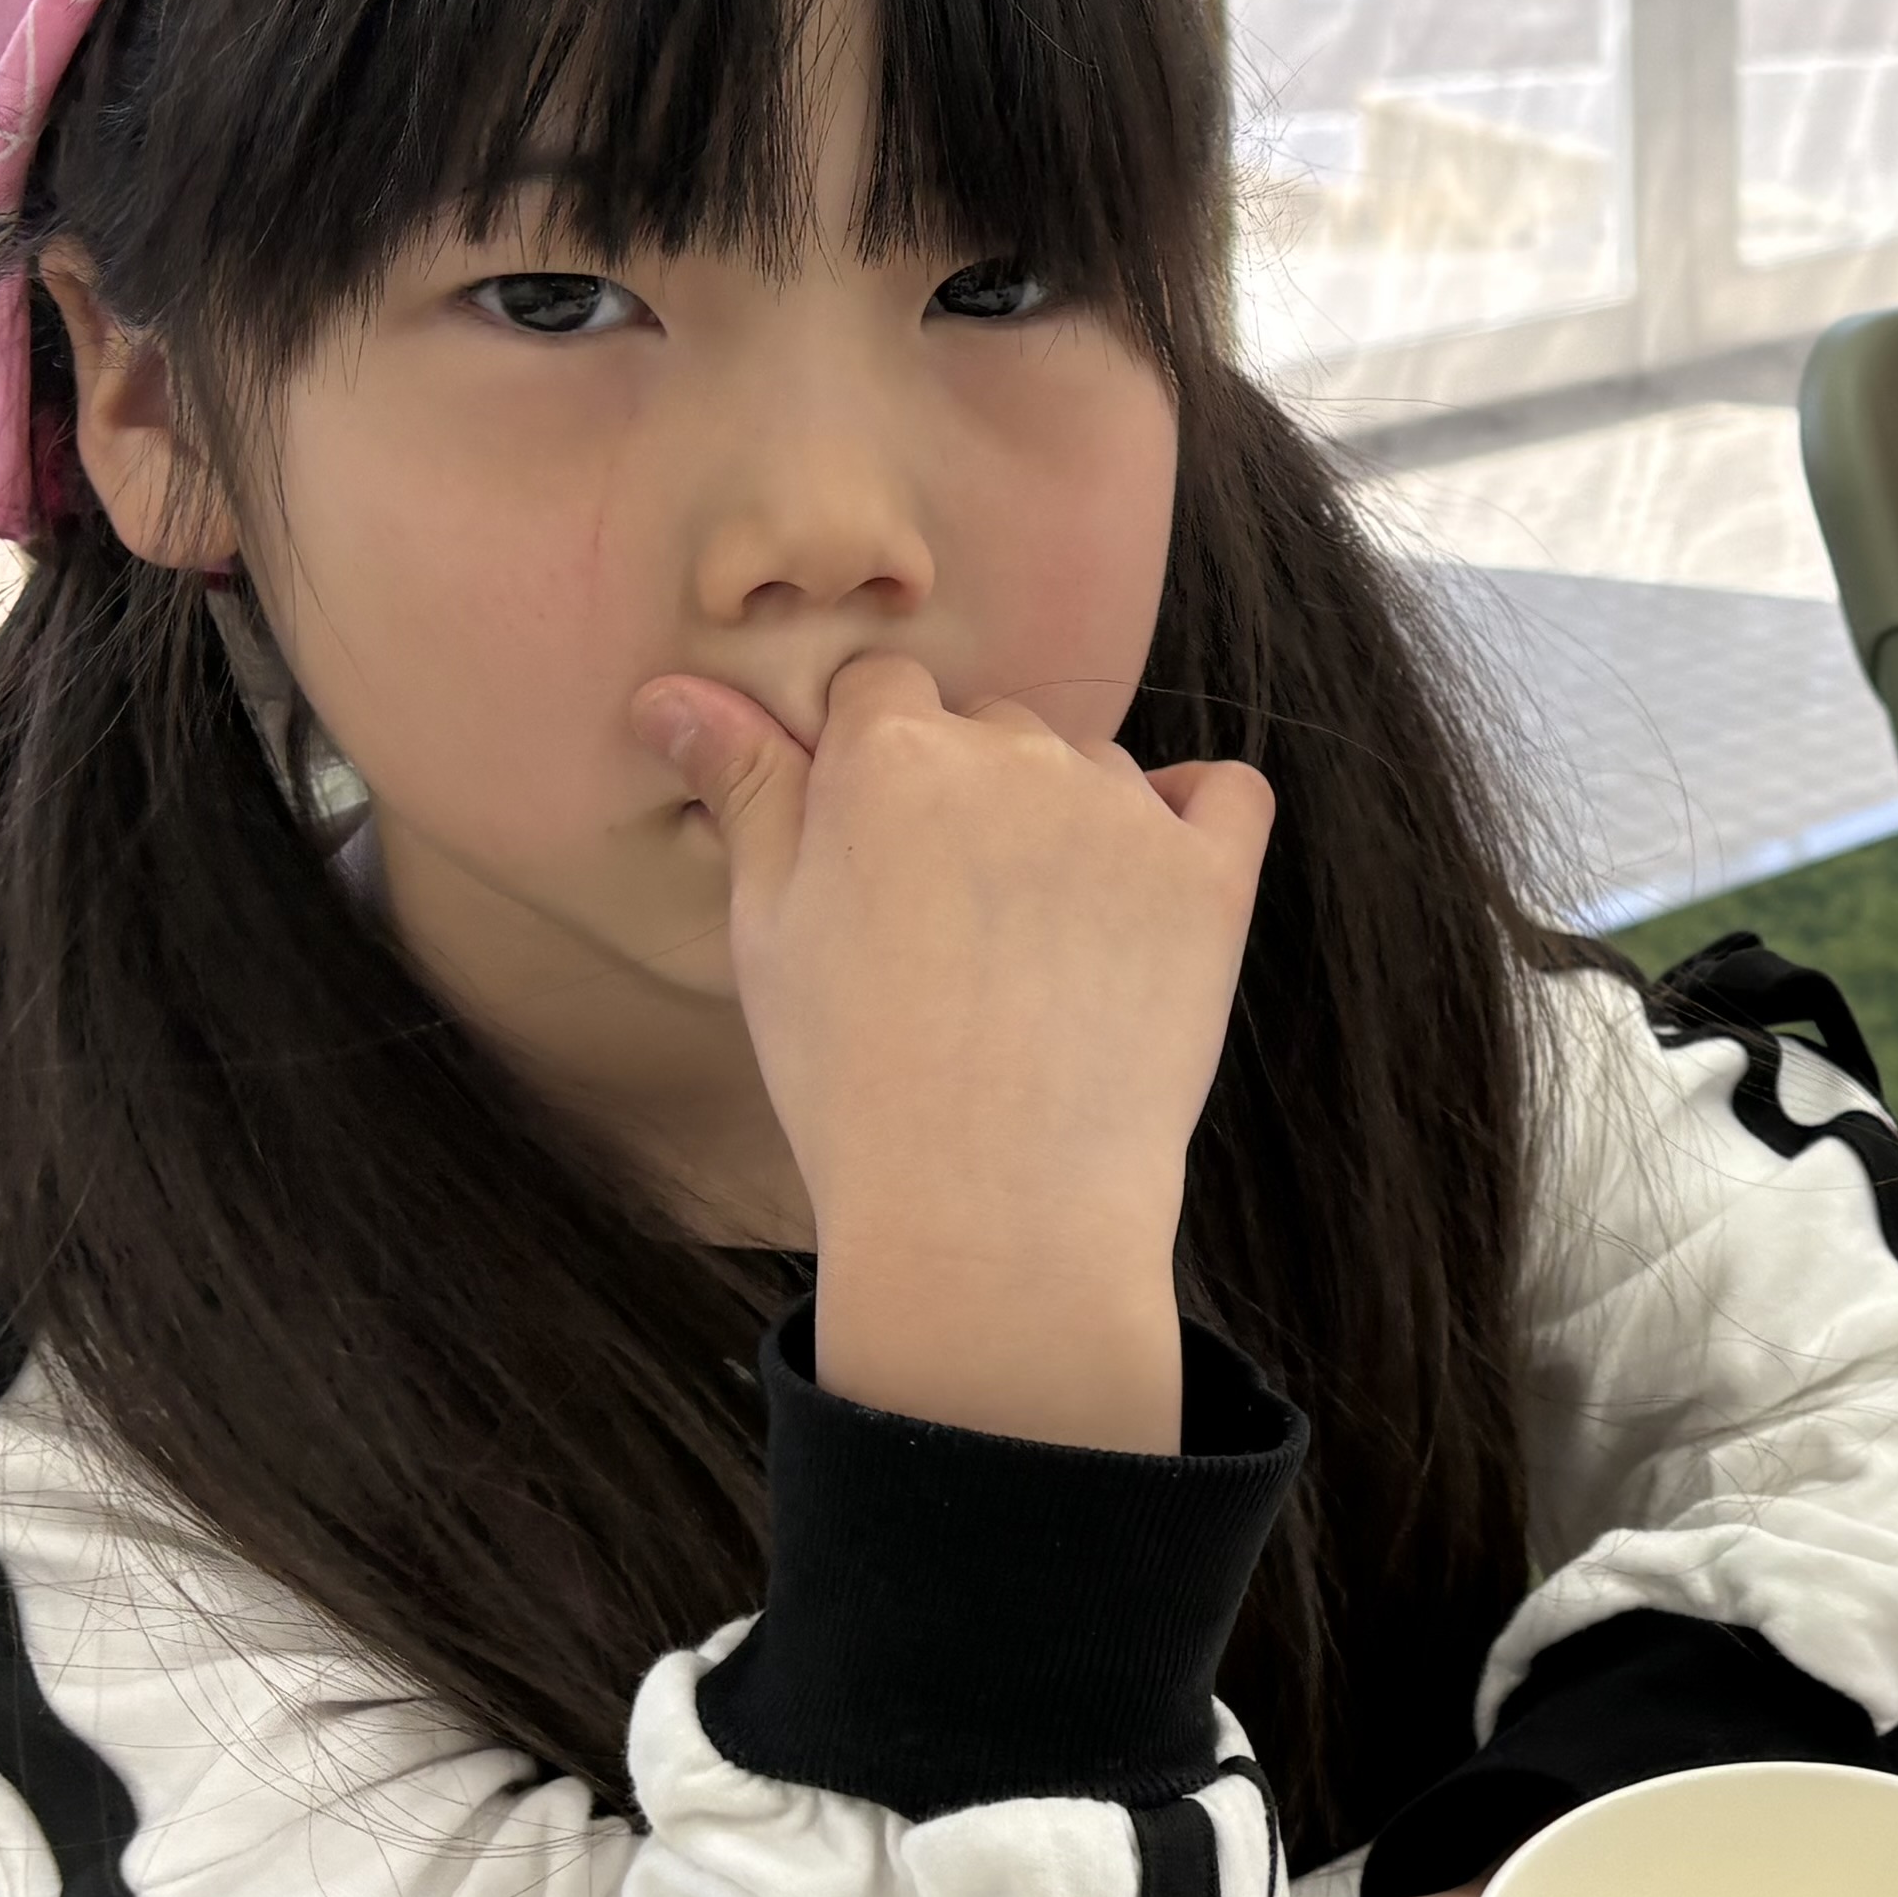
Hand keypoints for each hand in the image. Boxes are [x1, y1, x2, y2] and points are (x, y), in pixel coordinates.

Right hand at [633, 654, 1272, 1450]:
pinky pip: (1225, 794)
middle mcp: (1016, 757)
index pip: (883, 690)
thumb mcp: (768, 929)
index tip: (873, 851)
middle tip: (945, 924)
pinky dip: (1195, 818)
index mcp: (892, 753)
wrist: (992, 1206)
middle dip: (966, 796)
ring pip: (1095, 768)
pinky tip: (1151, 886)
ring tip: (1030, 952)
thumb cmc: (854, 1076)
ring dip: (1067, 821)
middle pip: (990, 727)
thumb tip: (672, 692)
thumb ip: (746, 790)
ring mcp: (1125, 814)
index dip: (871, 765)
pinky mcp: (1212, 877)